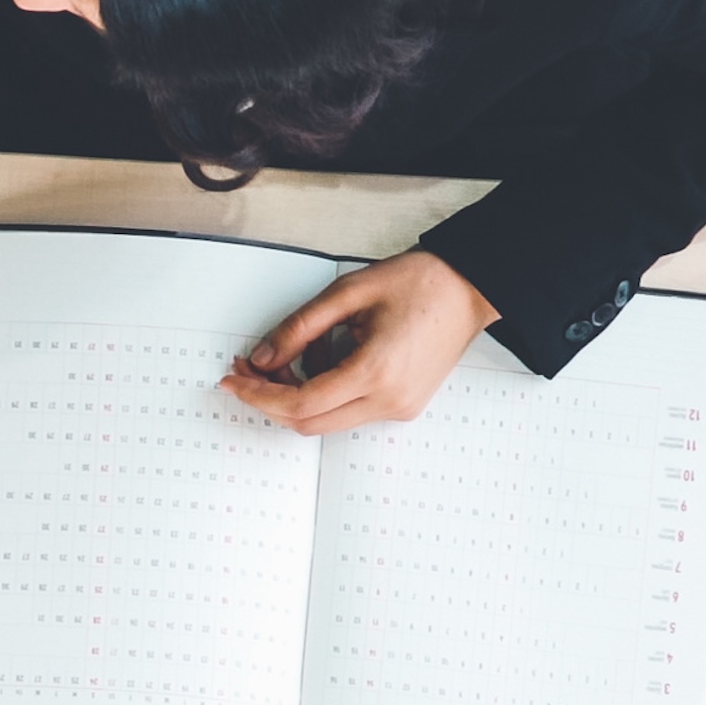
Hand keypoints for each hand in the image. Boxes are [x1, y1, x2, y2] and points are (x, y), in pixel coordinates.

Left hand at [217, 251, 500, 435]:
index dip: (258, 395)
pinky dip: (324, 391)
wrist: (471, 287)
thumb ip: (300, 328)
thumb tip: (263, 357)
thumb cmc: (422, 282)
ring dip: (298, 393)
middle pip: (307, 422)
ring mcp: (398, 408)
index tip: (233, 379)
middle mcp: (388, 400)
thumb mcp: (349, 293)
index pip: (299, 403)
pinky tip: (327, 357)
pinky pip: (348, 411)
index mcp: (376, 371)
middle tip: (250, 368)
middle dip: (270, 398)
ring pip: (326, 420)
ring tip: (298, 351)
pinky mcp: (403, 406)